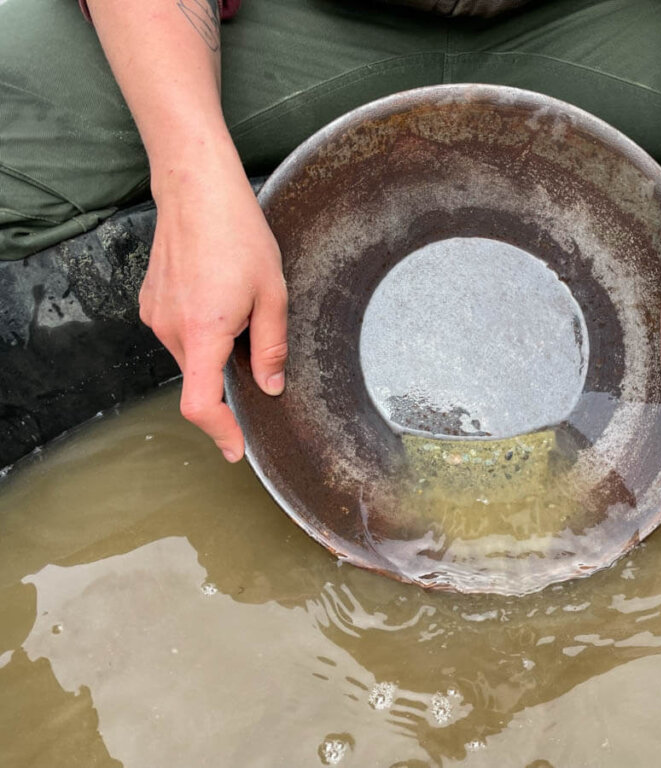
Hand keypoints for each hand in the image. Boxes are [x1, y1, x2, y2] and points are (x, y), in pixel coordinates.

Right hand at [139, 161, 286, 461]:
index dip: (220, 433)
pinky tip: (218, 296)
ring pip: (191, 356)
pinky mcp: (150, 303)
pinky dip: (202, 332)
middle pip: (200, 380)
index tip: (236, 449)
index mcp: (203, 332)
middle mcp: (171, 329)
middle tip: (256, 344)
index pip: (201, 405)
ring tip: (238, 305)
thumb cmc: (239, 235)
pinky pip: (180, 333)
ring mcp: (155, 316)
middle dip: (228, 378)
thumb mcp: (273, 295)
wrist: (197, 191)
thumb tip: (270, 388)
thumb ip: (271, 348)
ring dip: (216, 349)